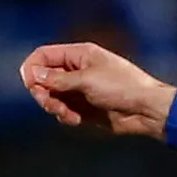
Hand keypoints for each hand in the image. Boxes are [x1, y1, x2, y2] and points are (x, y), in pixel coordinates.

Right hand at [20, 42, 174, 137]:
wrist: (146, 110)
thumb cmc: (123, 87)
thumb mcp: (87, 80)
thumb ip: (58, 79)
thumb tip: (33, 74)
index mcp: (78, 55)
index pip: (43, 56)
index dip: (32, 68)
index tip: (30, 84)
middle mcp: (76, 71)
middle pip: (43, 78)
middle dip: (42, 92)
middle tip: (50, 104)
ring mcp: (79, 90)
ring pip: (51, 97)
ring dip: (54, 107)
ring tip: (68, 115)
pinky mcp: (84, 108)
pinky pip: (63, 111)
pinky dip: (65, 116)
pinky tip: (76, 120)